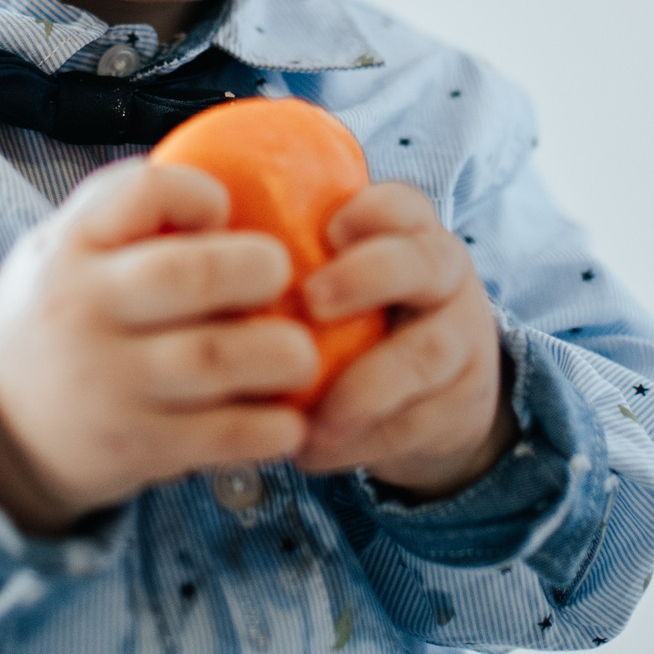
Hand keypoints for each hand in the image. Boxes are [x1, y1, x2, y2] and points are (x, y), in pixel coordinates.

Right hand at [0, 160, 316, 533]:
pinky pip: (220, 435)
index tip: (223, 211)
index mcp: (71, 247)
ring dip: (281, 354)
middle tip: (281, 275)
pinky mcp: (134, 446)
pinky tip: (289, 419)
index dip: (199, 194)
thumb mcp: (60, 246)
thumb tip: (226, 184)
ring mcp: (109, 383)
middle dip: (259, 269)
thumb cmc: (53, 316)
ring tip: (299, 353)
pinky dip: (269, 427)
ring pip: (216, 359)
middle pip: (191, 275)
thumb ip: (125, 214)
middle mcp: (85, 310)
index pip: (144, 193)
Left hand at [293, 182, 515, 497]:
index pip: (400, 204)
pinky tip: (314, 450)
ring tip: (311, 419)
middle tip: (312, 302)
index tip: (326, 232)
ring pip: (426, 353)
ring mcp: (461, 339)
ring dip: (363, 388)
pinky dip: (362, 441)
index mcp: (408, 233)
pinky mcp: (461, 402)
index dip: (368, 212)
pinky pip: (417, 421)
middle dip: (365, 277)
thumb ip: (291, 259)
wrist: (441, 389)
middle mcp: (443, 276)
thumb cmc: (363, 318)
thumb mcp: (344, 276)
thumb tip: (192, 244)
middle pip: (422, 263)